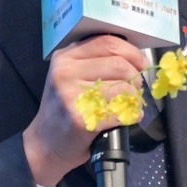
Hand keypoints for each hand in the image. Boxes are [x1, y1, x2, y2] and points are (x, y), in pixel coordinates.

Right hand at [22, 35, 147, 186]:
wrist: (45, 144)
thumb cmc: (63, 108)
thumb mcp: (70, 76)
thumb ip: (94, 61)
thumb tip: (135, 58)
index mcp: (65, 57)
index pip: (107, 42)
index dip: (132, 52)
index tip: (142, 64)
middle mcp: (66, 72)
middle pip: (119, 64)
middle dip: (135, 77)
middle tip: (136, 89)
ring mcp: (72, 95)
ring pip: (123, 87)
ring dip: (134, 98)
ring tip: (130, 104)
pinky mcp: (81, 119)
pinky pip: (120, 111)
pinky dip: (132, 115)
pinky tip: (128, 117)